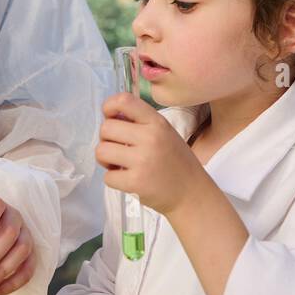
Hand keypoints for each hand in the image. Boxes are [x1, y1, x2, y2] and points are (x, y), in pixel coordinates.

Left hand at [96, 92, 208, 215]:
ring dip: (106, 159)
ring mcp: (142, 161)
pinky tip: (127, 179)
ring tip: (119, 164)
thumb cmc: (176, 162)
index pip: (124, 100)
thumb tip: (110, 116)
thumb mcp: (165, 133)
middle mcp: (150, 138)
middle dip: (106, 139)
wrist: (192, 194)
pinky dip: (113, 179)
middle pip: (106, 128)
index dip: (108, 106)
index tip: (109, 117)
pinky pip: (107, 177)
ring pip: (101, 151)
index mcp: (157, 123)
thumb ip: (141, 122)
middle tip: (117, 148)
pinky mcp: (136, 183)